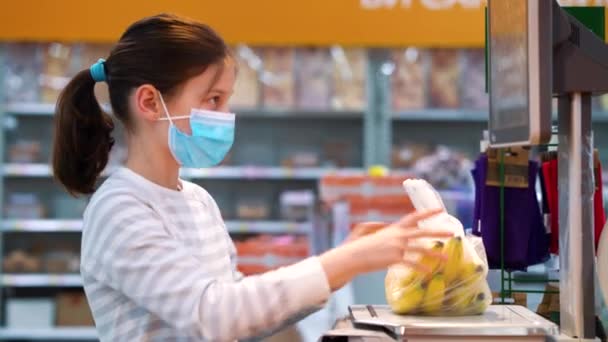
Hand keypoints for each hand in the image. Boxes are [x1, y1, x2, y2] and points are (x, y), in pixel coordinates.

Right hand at [319, 208, 451, 289]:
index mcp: (393, 228)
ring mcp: (397, 247)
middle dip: (438, 232)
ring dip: (434, 255)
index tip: (439, 209)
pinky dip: (420, 268)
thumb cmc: (358, 246)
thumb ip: (378, 228)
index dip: (427, 213)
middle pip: (422, 232)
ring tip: (446, 259)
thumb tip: (384, 227)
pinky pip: (412, 263)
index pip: (413, 217)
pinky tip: (428, 272)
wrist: (353, 256)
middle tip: (451, 233)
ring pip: (421, 250)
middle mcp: (398, 236)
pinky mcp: (395, 258)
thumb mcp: (367, 231)